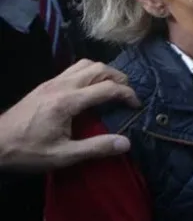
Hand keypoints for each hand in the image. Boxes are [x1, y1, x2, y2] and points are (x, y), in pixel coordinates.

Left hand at [0, 60, 137, 171]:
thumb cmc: (27, 151)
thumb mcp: (62, 156)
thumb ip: (95, 148)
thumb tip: (126, 143)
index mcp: (68, 102)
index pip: (107, 88)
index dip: (127, 94)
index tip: (136, 105)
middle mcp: (61, 86)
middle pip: (98, 69)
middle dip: (119, 78)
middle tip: (127, 94)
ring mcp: (52, 82)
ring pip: (85, 64)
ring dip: (104, 72)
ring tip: (112, 88)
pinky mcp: (45, 85)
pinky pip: (73, 69)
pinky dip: (89, 73)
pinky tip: (90, 89)